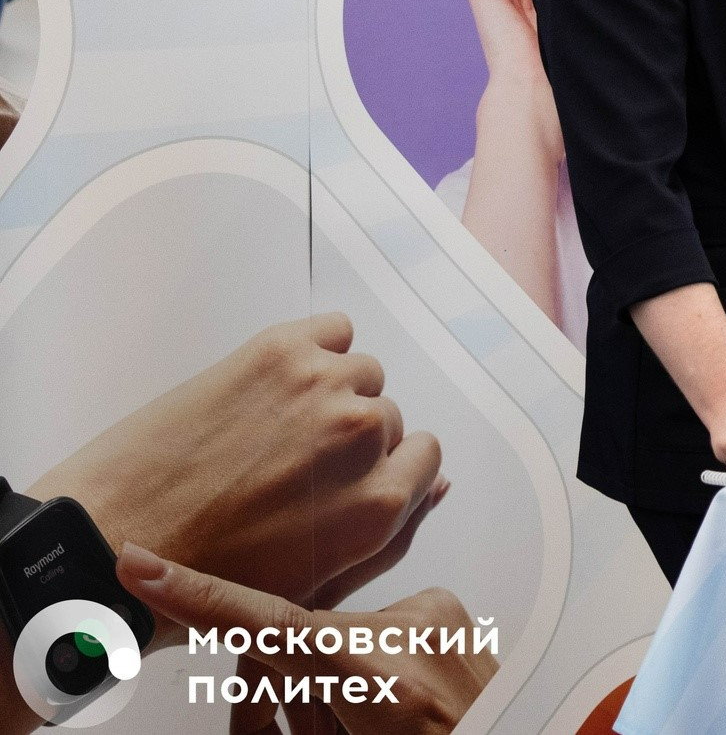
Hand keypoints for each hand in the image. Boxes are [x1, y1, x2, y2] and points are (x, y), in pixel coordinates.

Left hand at [29, 314, 444, 613]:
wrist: (104, 542)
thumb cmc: (200, 576)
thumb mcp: (314, 583)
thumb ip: (389, 536)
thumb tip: (436, 484)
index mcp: (377, 510)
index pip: (427, 456)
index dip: (385, 466)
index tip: (345, 474)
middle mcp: (362, 440)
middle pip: (388, 416)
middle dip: (349, 435)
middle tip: (289, 462)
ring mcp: (323, 388)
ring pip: (360, 372)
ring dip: (329, 391)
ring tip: (272, 425)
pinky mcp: (281, 350)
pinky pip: (335, 328)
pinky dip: (316, 347)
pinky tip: (274, 383)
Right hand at [117, 546, 494, 734]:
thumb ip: (313, 706)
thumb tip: (273, 669)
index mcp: (381, 680)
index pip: (269, 625)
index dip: (200, 596)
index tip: (142, 565)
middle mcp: (412, 636)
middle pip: (304, 646)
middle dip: (280, 696)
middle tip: (270, 734)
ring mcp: (438, 620)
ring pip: (343, 643)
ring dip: (331, 690)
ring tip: (346, 729)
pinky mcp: (452, 614)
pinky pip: (385, 633)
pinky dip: (370, 672)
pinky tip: (385, 708)